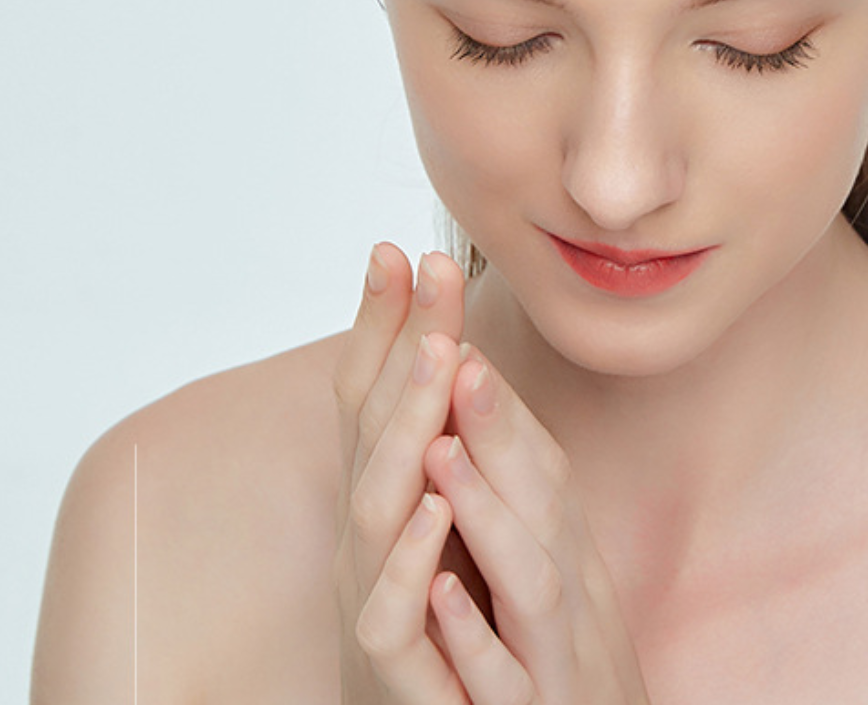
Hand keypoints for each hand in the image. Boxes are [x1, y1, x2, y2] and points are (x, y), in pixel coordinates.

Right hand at [333, 241, 486, 702]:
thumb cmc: (456, 610)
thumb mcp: (453, 509)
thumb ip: (449, 438)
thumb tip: (452, 345)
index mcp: (388, 491)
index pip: (378, 392)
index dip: (386, 321)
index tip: (402, 248)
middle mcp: (367, 531)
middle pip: (375, 425)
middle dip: (401, 344)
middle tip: (426, 272)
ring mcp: (371, 593)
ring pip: (375, 503)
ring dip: (407, 426)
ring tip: (441, 359)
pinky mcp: (391, 666)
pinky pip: (390, 613)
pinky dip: (407, 560)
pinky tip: (433, 508)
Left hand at [421, 342, 653, 704]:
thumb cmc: (567, 670)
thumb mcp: (553, 579)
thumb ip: (527, 507)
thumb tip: (485, 425)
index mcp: (568, 557)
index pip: (542, 466)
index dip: (502, 401)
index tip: (460, 333)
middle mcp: (575, 595)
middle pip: (544, 501)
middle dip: (498, 425)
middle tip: (455, 352)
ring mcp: (560, 659)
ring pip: (532, 579)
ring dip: (489, 511)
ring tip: (439, 452)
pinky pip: (506, 680)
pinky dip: (476, 635)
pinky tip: (440, 593)